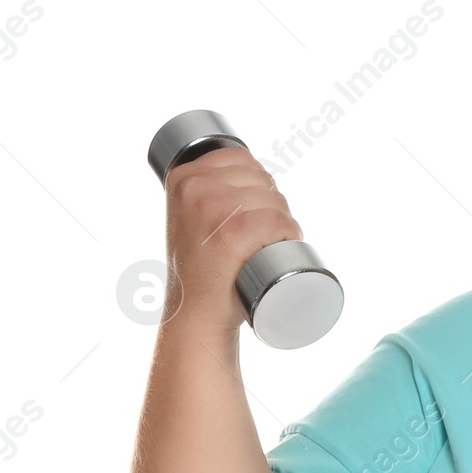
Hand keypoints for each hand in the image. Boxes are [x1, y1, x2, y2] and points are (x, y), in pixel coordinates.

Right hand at [161, 145, 301, 336]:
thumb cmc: (204, 269)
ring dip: (284, 224)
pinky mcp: (233, 232)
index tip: (250, 214)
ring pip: (276, 200)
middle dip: (273, 206)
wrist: (197, 314)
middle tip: (258, 238)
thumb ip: (207, 190)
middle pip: (262, 179)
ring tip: (263, 247)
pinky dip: (289, 234)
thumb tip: (251, 170)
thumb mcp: (192, 217)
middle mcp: (194, 187)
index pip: (242, 158)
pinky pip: (279, 220)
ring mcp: (212, 208)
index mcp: (182, 177)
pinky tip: (276, 249)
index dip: (259, 186)